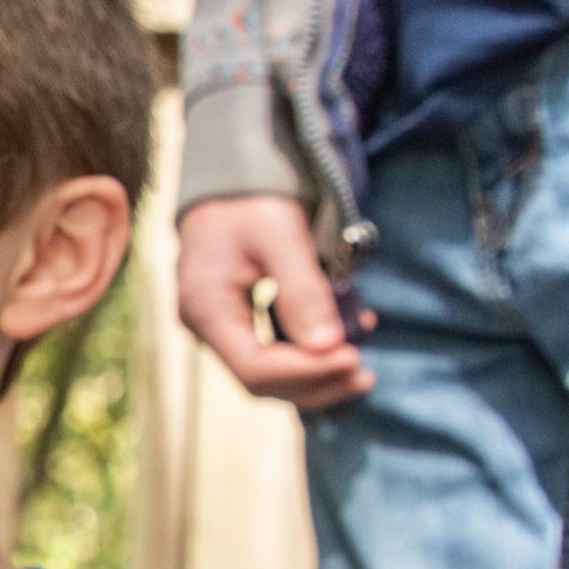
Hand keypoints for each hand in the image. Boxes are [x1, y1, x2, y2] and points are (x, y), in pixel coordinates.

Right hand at [175, 194, 374, 408]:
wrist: (228, 186)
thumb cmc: (252, 203)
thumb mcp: (281, 235)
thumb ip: (303, 290)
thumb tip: (328, 347)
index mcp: (206, 306)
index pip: (255, 366)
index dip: (307, 371)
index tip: (354, 357)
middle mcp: (202, 326)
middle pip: (260, 381)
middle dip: (316, 382)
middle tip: (366, 372)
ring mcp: (215, 329)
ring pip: (266, 377)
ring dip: (316, 377)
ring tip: (360, 365)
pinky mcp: (232, 325)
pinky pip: (268, 357)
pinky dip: (307, 359)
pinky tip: (340, 345)